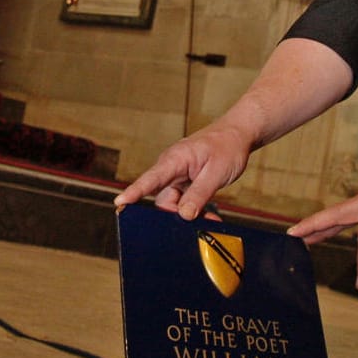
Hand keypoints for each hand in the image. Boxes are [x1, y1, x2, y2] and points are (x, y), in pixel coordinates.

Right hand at [113, 122, 252, 220]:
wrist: (237, 134)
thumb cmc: (227, 146)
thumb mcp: (216, 172)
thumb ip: (199, 194)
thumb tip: (183, 215)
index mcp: (174, 160)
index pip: (149, 179)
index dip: (133, 193)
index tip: (119, 204)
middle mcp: (170, 168)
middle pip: (161, 199)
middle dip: (175, 215)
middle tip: (197, 223)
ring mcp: (176, 175)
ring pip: (172, 203)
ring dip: (188, 214)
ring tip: (209, 218)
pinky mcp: (184, 182)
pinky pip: (182, 201)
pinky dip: (193, 209)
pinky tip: (207, 214)